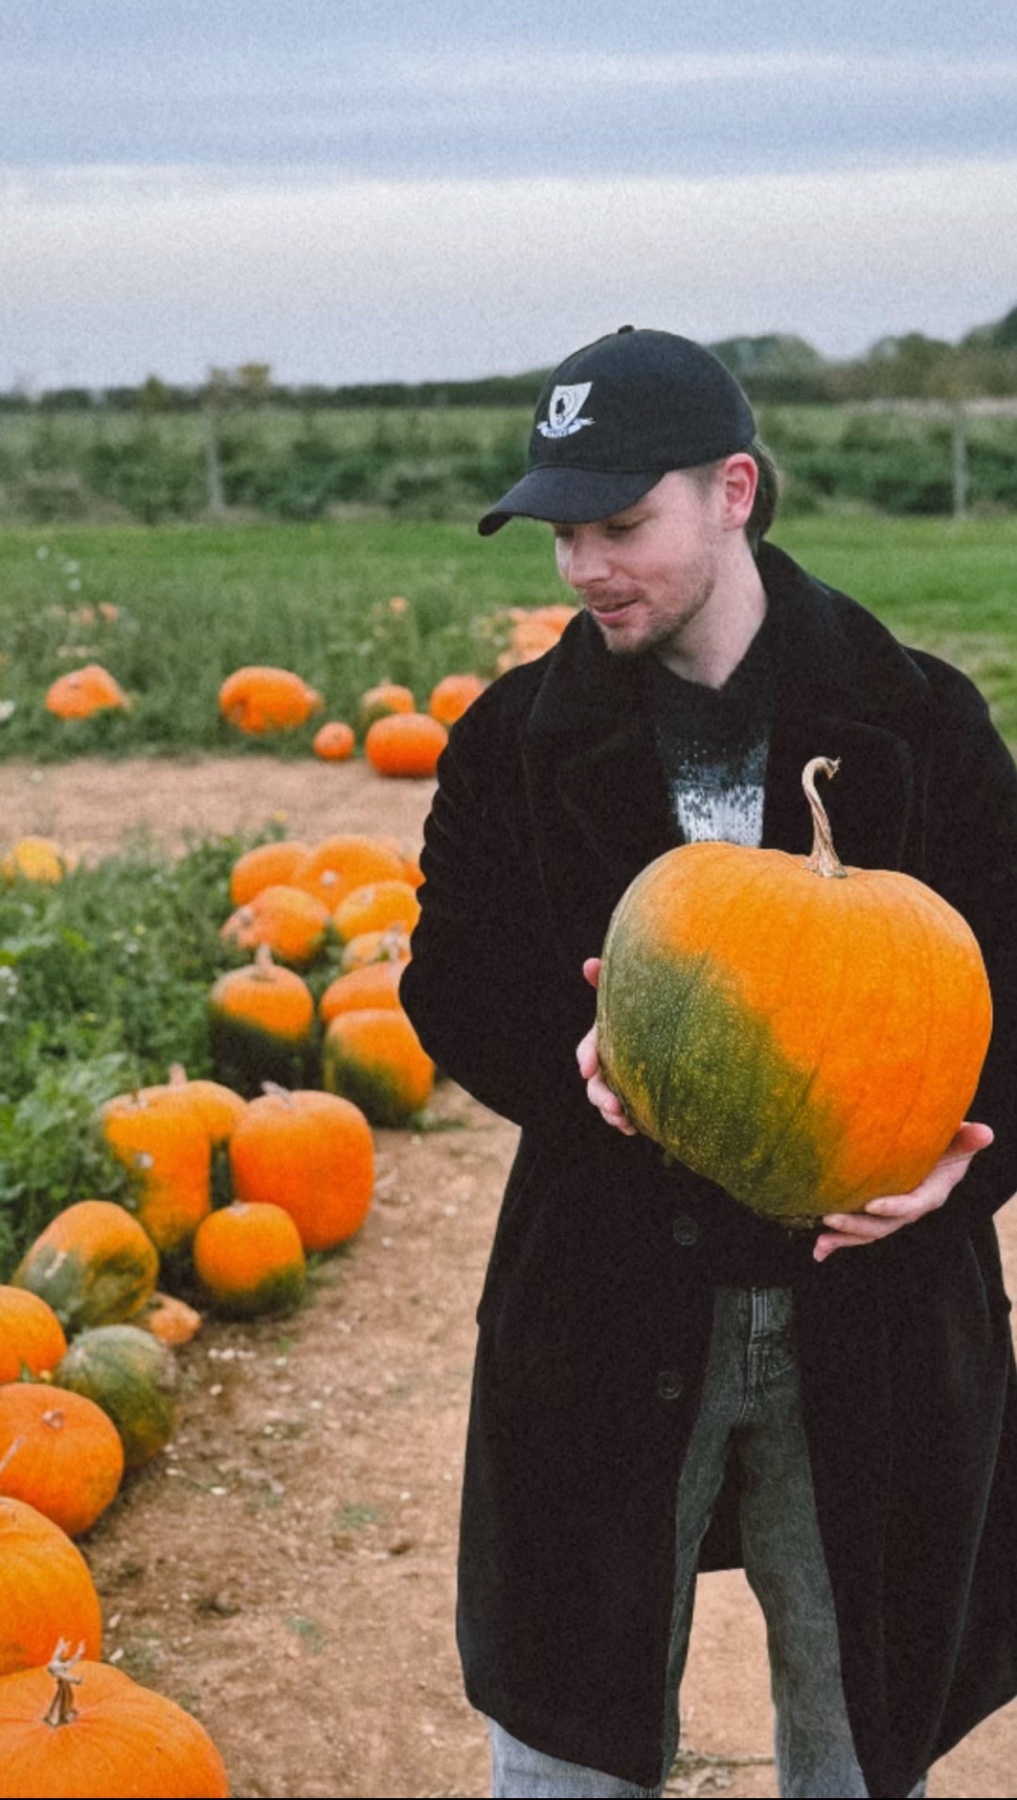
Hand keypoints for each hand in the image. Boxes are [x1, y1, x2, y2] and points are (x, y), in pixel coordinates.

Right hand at [576, 957, 637, 1135]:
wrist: (684, 1035)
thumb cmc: (652, 1008)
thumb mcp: (633, 995)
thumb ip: (609, 981)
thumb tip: (587, 963)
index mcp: (606, 1039)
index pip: (589, 1050)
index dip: (586, 1058)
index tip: (588, 1068)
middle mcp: (610, 1064)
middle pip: (595, 1083)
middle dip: (600, 1096)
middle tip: (614, 1106)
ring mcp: (623, 1083)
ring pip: (608, 1103)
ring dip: (612, 1114)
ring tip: (624, 1121)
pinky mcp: (638, 1099)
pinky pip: (627, 1115)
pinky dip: (627, 1123)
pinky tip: (636, 1129)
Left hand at [812, 1121, 993, 1262]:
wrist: (937, 1154)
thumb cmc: (947, 1143)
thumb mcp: (958, 1141)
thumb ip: (965, 1139)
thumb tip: (985, 1132)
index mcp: (931, 1194)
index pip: (913, 1204)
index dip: (895, 1206)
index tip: (872, 1205)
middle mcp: (910, 1210)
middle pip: (884, 1225)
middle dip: (857, 1225)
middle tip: (830, 1218)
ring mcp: (893, 1215)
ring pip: (868, 1233)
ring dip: (843, 1239)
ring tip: (819, 1244)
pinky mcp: (877, 1215)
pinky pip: (858, 1232)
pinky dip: (838, 1242)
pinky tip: (818, 1251)